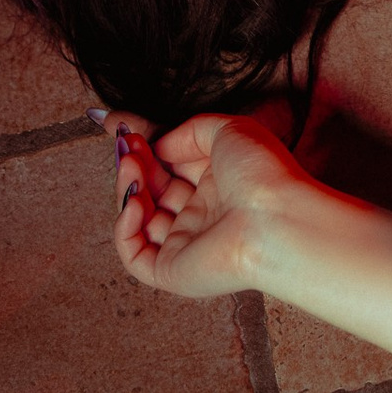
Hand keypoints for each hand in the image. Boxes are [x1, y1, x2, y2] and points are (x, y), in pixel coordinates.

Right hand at [108, 110, 318, 298]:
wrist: (275, 220)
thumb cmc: (262, 174)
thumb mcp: (229, 130)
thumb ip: (190, 131)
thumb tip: (159, 144)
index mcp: (219, 181)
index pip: (171, 162)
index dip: (144, 143)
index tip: (116, 122)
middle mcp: (203, 212)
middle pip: (153, 187)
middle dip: (135, 162)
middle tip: (126, 143)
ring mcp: (187, 242)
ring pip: (139, 217)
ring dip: (128, 188)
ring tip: (131, 164)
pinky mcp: (173, 271)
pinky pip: (135, 254)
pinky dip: (125, 228)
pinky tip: (135, 203)